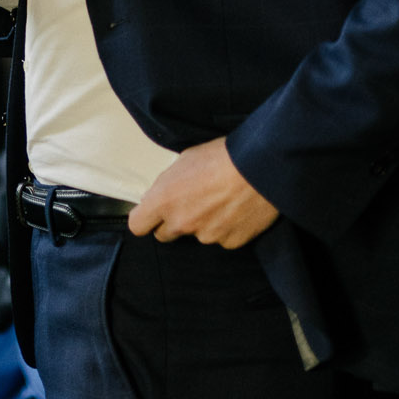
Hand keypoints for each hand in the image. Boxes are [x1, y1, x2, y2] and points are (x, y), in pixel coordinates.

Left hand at [128, 137, 277, 248]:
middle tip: (189, 204)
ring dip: (202, 223)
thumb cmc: (222, 157)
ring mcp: (207, 235)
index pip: (137, 225)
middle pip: (164, 234)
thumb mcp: (184, 160)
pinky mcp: (230, 242)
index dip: (144, 219)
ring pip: (196, 234)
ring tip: (220, 200)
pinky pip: (222, 238)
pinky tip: (235, 209)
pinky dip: (226, 228)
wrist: (260, 167)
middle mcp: (181, 223)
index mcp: (164, 201)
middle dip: (172, 222)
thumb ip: (168, 184)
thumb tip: (164, 193)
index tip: (151, 213)